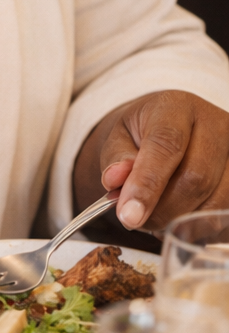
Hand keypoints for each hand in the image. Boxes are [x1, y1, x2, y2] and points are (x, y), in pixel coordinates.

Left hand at [76, 90, 228, 232]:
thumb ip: (117, 157)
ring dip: (182, 221)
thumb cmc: (143, 132)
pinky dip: (201, 226)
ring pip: (216, 201)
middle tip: (137, 221)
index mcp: (176, 106)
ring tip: (156, 219)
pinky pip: (227, 213)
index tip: (129, 215)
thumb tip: (115, 180)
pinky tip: (180, 220)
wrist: (171, 128)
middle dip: (162, 209)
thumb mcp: (120, 136)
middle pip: (195, 177)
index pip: (166, 144)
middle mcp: (214, 124)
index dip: (147, 183)